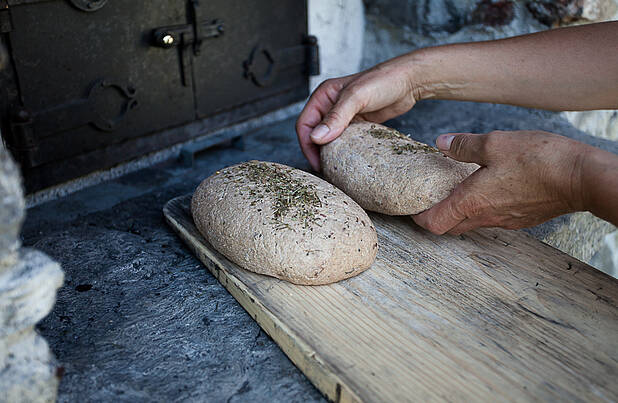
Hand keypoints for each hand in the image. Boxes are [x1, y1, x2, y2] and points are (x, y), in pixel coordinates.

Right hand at [295, 58, 421, 170]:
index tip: (317, 163)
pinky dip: (345, 151)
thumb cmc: (383, 81)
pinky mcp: (357, 123)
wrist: (409, 81)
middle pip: (314, 134)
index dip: (307, 145)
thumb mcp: (357, 97)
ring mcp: (344, 115)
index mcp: (323, 96)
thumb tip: (316, 137)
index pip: (304, 124)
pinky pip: (345, 140)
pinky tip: (350, 161)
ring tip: (336, 168)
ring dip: (330, 153)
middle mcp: (330, 105)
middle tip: (326, 170)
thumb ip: (336, 117)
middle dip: (317, 152)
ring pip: (329, 139)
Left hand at [412, 130, 587, 234]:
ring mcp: (505, 220)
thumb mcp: (495, 143)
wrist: (581, 178)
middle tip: (430, 197)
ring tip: (456, 189)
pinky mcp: (521, 218)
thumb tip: (441, 143)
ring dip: (459, 211)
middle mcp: (486, 217)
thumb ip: (464, 145)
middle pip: (450, 227)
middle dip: (436, 216)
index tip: (412, 207)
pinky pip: (492, 218)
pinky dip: (481, 208)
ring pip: (471, 223)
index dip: (419, 218)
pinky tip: (486, 188)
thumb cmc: (539, 160)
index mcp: (472, 202)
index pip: (434, 223)